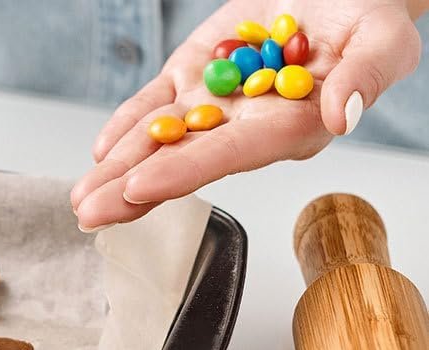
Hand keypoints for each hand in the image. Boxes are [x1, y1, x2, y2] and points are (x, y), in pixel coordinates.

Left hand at [71, 0, 423, 229]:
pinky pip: (156, 103)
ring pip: (159, 139)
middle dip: (131, 190)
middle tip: (89, 213)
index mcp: (286, 129)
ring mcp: (215, 103)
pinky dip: (129, 123)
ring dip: (117, 168)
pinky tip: (102, 150)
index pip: (226, 157)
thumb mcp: (386, 39)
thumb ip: (368, 75)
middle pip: (180, 162)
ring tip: (80, 197)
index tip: (139, 188)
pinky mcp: (196, 76)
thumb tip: (343, 114)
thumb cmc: (370, 19)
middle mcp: (243, 127)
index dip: (182, 172)